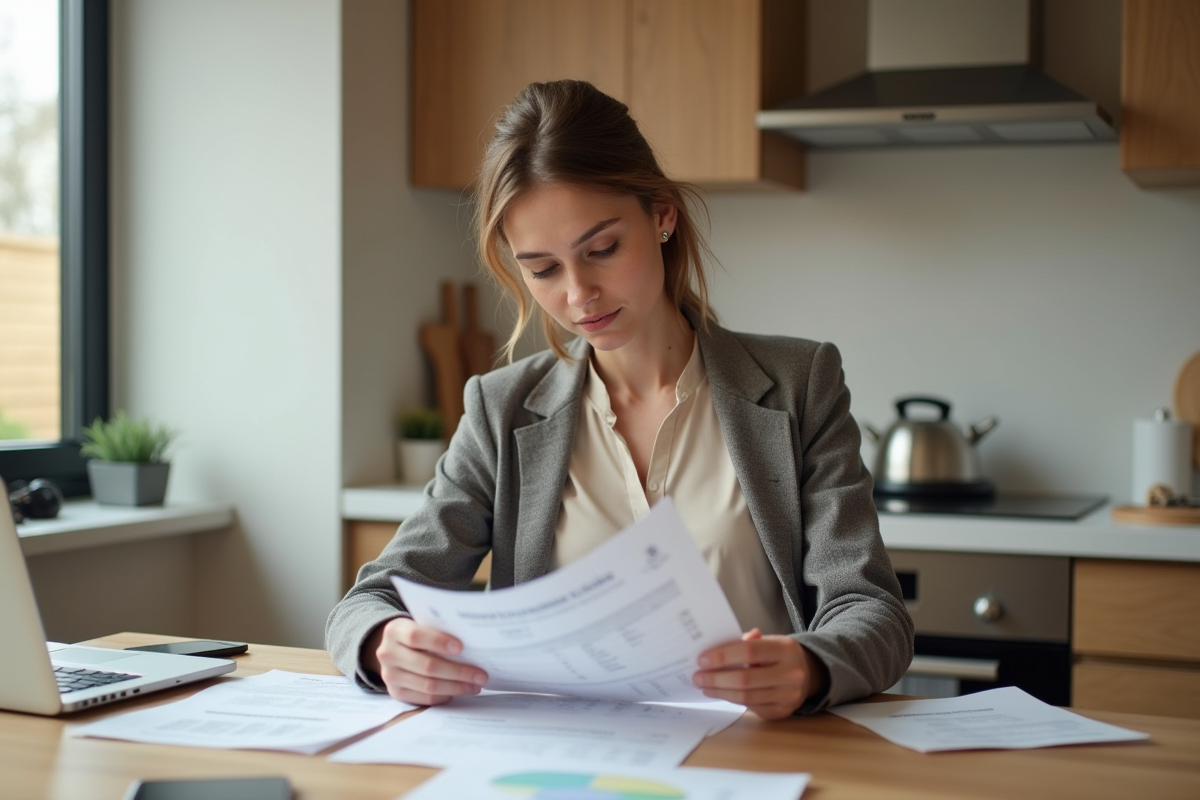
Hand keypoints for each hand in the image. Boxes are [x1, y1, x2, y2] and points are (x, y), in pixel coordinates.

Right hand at [366, 617, 488, 705]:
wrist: (393, 648)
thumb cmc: (417, 634)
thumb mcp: (421, 625)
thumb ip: (438, 630)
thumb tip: (473, 642)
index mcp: (394, 631)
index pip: (416, 636)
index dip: (439, 642)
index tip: (461, 647)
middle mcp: (388, 653)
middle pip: (427, 666)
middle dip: (458, 671)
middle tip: (481, 675)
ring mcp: (390, 676)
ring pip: (428, 686)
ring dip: (456, 687)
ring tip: (475, 685)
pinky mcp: (396, 693)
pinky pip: (425, 698)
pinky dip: (445, 695)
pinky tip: (460, 691)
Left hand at [692, 629, 828, 719]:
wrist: (809, 674)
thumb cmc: (780, 655)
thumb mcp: (769, 641)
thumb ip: (747, 642)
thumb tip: (718, 648)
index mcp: (786, 649)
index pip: (749, 651)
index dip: (723, 656)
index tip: (702, 659)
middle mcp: (790, 674)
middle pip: (745, 679)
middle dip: (716, 678)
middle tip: (697, 676)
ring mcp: (788, 696)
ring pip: (746, 697)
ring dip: (720, 692)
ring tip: (704, 685)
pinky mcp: (782, 712)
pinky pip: (751, 707)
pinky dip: (732, 700)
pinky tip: (720, 693)